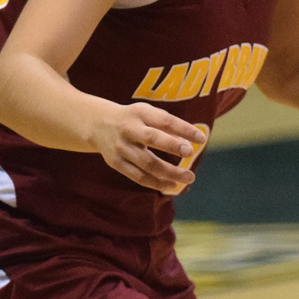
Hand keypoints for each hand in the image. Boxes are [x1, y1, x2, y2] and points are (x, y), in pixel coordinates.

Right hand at [88, 102, 205, 193]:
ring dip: (170, 172)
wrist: (97, 124)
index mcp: (140, 113)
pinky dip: (156, 182)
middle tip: (191, 153)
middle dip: (172, 146)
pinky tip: (172, 185)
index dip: (184, 129)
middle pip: (152, 138)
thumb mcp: (148, 114)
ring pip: (147, 163)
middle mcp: (129, 129)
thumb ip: (167, 126)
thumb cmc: (134, 119)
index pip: (165, 120)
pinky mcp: (116, 163)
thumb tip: (188, 143)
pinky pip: (138, 176)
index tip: (201, 139)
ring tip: (189, 177)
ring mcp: (121, 147)